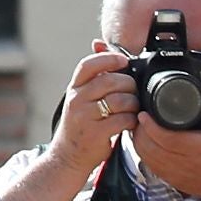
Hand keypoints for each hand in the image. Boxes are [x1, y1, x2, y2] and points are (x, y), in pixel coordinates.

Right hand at [39, 47, 141, 179]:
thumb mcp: (80, 97)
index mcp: (74, 88)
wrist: (67, 156)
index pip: (88, 65)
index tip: (123, 61)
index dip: (108, 59)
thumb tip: (99, 43)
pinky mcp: (95, 134)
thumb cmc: (80, 124)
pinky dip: (131, 120)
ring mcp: (85, 117)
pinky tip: (129, 122)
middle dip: (128, 84)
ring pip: (119, 100)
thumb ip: (93, 75)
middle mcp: (76, 100)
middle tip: (133, 92)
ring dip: (133, 103)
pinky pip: (122, 120)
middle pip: (110, 81)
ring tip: (132, 108)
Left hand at [130, 109, 200, 200]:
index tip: (144, 114)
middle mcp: (182, 162)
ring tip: (141, 128)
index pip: (164, 137)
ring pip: (146, 156)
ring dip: (139, 141)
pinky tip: (146, 143)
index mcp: (196, 148)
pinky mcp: (170, 179)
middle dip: (140, 131)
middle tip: (140, 117)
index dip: (149, 125)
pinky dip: (144, 153)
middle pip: (150, 146)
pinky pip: (150, 165)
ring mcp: (174, 173)